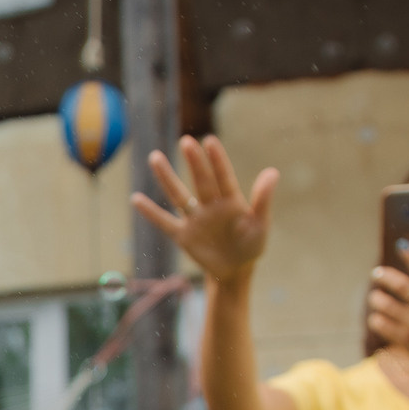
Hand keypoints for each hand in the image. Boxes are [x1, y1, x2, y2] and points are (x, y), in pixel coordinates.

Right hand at [130, 135, 279, 283]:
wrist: (236, 269)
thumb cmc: (251, 244)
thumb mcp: (261, 224)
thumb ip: (263, 200)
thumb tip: (272, 172)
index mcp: (231, 200)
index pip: (223, 177)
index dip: (217, 160)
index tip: (209, 141)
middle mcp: (210, 205)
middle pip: (200, 181)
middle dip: (194, 162)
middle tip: (186, 141)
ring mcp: (195, 219)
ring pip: (178, 195)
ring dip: (166, 178)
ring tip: (155, 157)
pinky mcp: (183, 236)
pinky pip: (164, 222)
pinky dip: (150, 212)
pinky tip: (136, 199)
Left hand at [366, 244, 408, 398]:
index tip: (402, 244)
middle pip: (401, 285)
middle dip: (384, 276)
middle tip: (376, 273)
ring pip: (386, 305)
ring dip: (376, 298)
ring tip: (375, 297)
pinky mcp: (405, 340)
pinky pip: (381, 325)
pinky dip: (376, 319)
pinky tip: (377, 317)